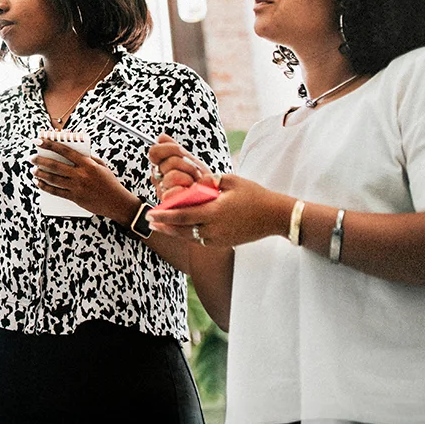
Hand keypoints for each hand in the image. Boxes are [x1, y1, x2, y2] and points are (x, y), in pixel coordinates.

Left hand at [32, 139, 133, 221]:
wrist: (117, 202)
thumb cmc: (109, 182)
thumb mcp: (101, 165)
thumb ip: (87, 157)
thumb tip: (72, 151)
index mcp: (87, 163)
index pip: (65, 151)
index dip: (50, 145)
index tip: (39, 140)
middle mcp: (80, 174)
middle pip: (55, 165)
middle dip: (40, 160)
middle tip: (32, 158)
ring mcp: (77, 187)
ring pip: (53, 179)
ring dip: (40, 174)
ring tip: (33, 170)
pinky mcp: (75, 198)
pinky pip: (56, 192)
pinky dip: (45, 187)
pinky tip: (39, 183)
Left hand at [147, 173, 290, 249]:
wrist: (276, 217)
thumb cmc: (255, 195)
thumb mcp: (231, 181)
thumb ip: (210, 181)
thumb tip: (193, 180)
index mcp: (214, 211)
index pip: (183, 215)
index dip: (164, 215)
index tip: (151, 212)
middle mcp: (215, 228)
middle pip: (182, 230)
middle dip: (164, 225)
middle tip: (149, 220)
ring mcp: (219, 238)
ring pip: (190, 237)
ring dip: (174, 232)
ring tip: (160, 226)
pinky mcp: (224, 243)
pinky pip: (201, 241)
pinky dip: (188, 235)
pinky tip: (180, 230)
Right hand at [148, 134, 214, 201]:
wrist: (214, 196)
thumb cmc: (201, 180)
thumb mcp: (189, 161)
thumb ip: (174, 149)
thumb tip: (161, 137)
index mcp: (160, 166)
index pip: (155, 152)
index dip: (170, 149)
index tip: (183, 152)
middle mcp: (158, 178)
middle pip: (169, 162)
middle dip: (187, 165)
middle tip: (195, 173)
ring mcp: (162, 191)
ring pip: (172, 176)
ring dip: (189, 179)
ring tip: (195, 184)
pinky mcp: (169, 205)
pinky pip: (172, 194)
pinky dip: (185, 192)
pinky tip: (191, 192)